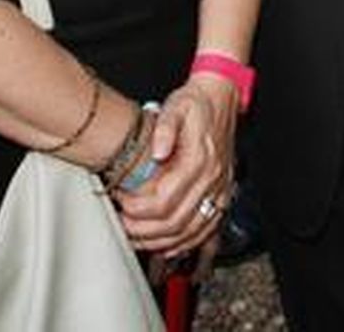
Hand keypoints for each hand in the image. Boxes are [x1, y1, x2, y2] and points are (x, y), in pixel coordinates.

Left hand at [116, 76, 240, 256]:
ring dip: (161, 241)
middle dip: (143, 230)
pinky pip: (207, 230)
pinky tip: (168, 244)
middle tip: (122, 225)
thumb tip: (157, 152)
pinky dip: (186, 243)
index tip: (121, 200)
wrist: (222, 99)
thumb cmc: (198, 103)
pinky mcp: (221, 195)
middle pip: (175, 222)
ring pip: (190, 232)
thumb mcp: (177, 105)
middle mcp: (212, 179)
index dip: (137, 208)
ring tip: (137, 237)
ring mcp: (219, 190)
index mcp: (199, 160)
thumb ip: (165, 127)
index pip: (165, 200)